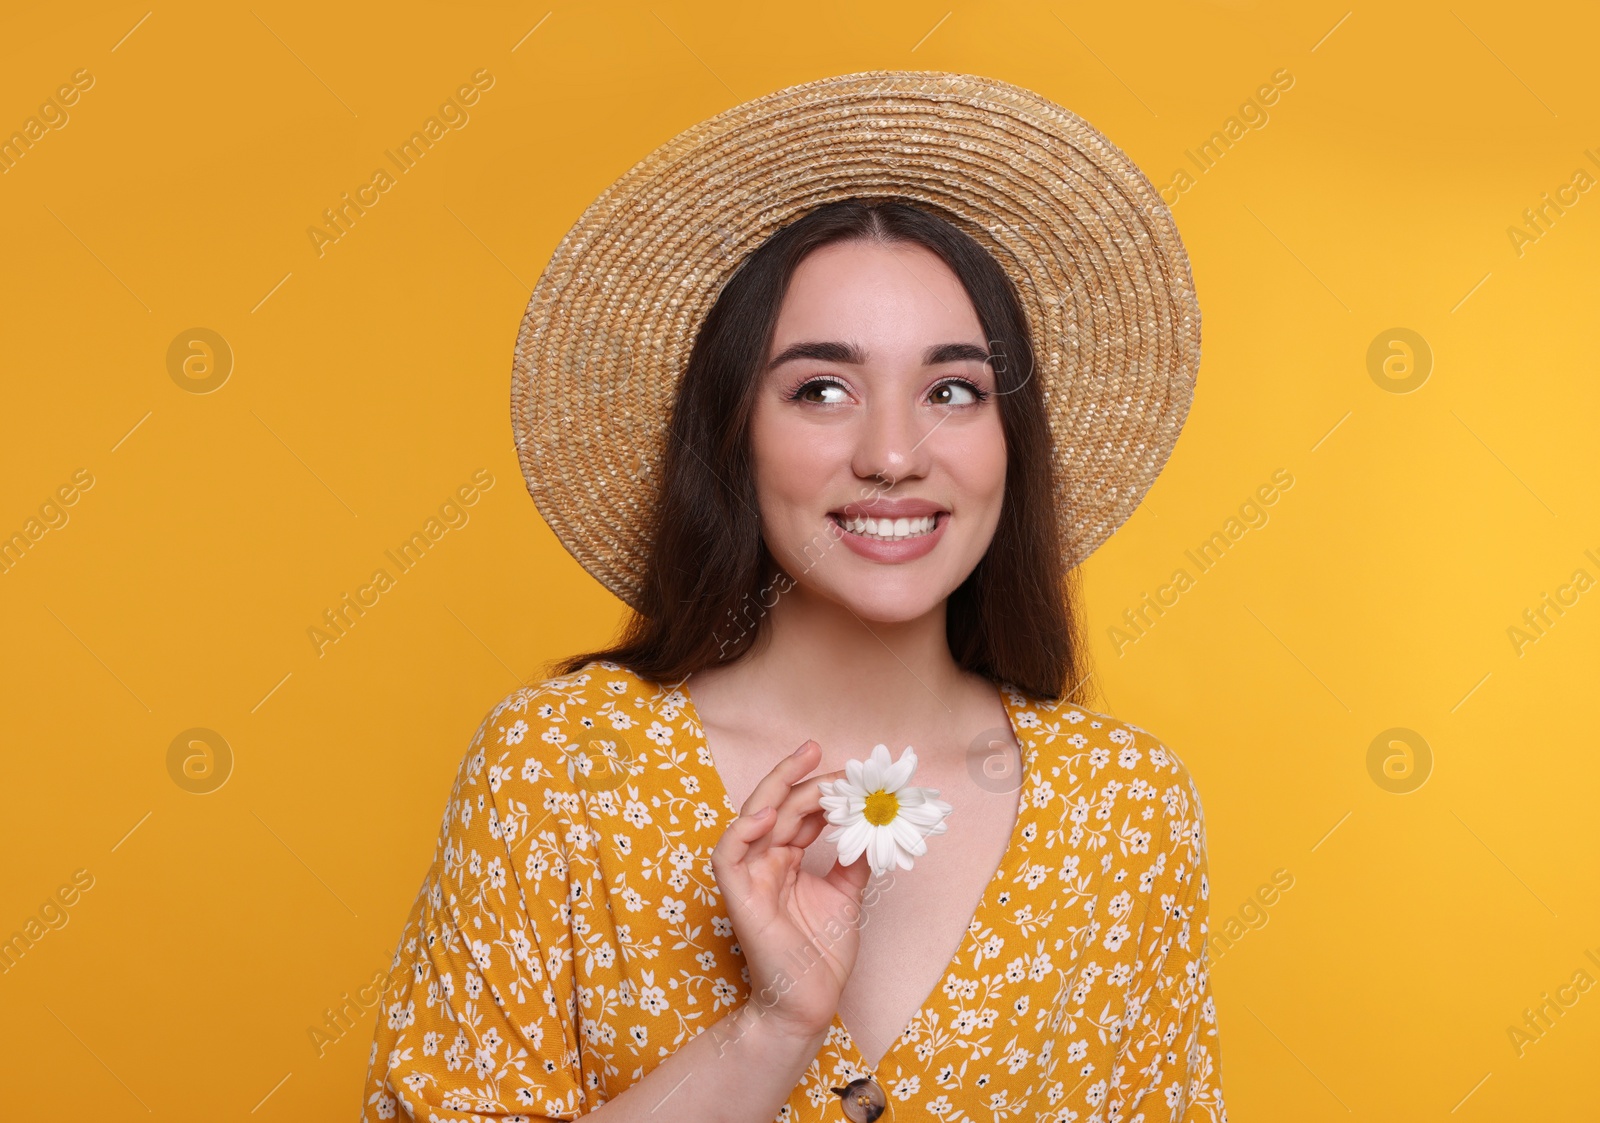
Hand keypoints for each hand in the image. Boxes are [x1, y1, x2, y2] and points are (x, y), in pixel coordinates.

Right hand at [709, 740, 871, 1042]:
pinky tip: (771, 814)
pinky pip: (727, 856)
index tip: (850, 771)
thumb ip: (854, 859)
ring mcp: (749, 878)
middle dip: (796, 775)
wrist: (807, 1004)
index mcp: (785, 859)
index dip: (820, 788)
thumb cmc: (821, 955)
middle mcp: (764, 862)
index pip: (797, 811)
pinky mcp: (738, 898)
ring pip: (752, 818)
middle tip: (818, 748)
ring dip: (779, 790)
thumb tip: (873, 825)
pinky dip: (743, 831)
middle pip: (776, 806)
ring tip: (807, 766)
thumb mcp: (847, 896)